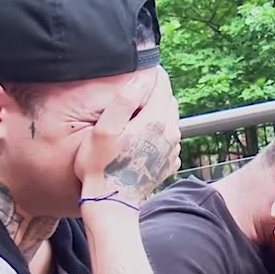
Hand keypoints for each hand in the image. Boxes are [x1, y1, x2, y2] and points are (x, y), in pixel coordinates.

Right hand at [75, 68, 181, 207]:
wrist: (111, 203)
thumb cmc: (101, 166)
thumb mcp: (104, 130)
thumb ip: (124, 101)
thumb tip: (142, 78)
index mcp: (156, 120)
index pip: (163, 85)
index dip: (152, 75)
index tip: (142, 70)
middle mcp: (172, 132)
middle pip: (169, 100)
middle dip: (155, 93)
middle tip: (133, 96)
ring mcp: (174, 148)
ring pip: (170, 119)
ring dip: (157, 113)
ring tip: (134, 118)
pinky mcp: (170, 161)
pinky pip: (169, 138)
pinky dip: (159, 132)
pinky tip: (141, 139)